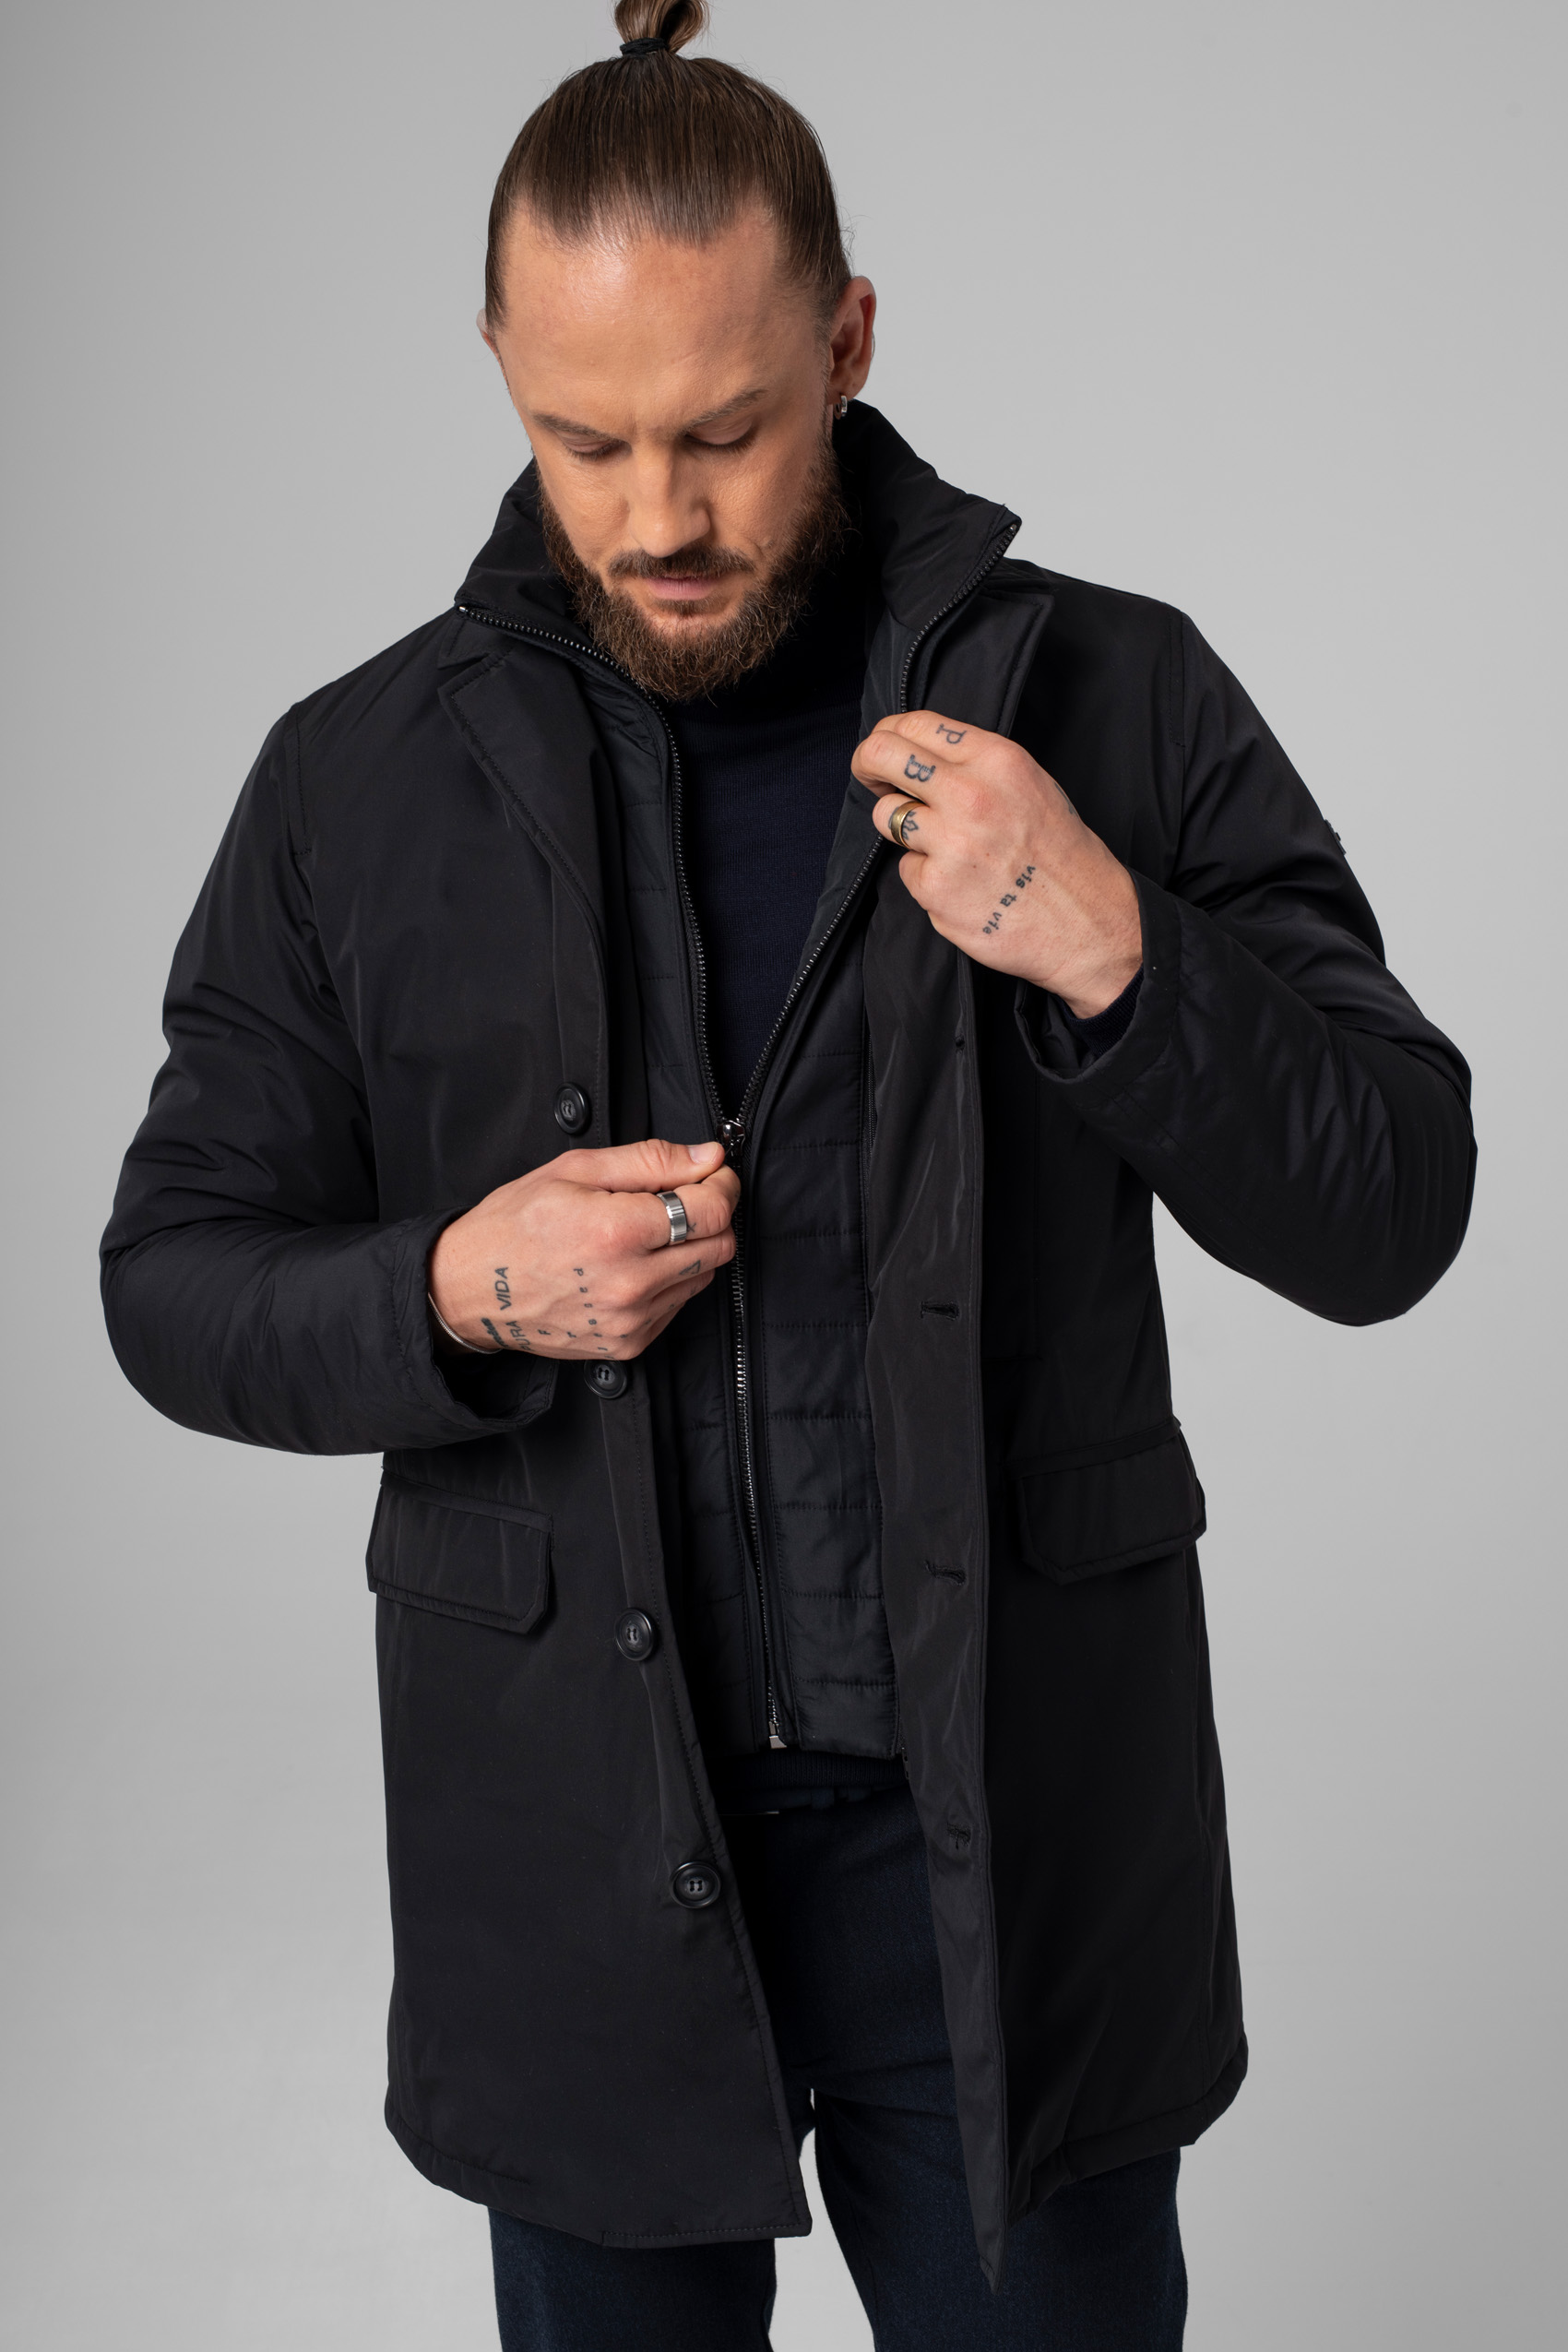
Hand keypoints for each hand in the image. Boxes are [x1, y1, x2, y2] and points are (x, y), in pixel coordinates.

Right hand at [427, 1138, 738, 1359]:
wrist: (468, 1290)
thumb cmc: (512, 1225)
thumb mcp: (574, 1171)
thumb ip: (650, 1161)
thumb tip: (707, 1158)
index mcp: (617, 1232)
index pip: (713, 1211)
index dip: (723, 1185)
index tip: (712, 1174)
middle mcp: (630, 1284)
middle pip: (720, 1246)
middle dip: (712, 1215)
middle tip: (681, 1198)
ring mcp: (631, 1320)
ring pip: (703, 1277)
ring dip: (690, 1249)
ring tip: (644, 1233)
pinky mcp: (628, 1344)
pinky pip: (676, 1306)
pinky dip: (667, 1281)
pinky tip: (630, 1265)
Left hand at [852, 712, 1141, 1015]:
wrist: (1088, 923)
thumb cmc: (1061, 855)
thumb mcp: (1031, 785)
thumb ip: (976, 765)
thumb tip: (920, 757)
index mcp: (997, 760)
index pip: (914, 724)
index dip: (888, 736)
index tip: (884, 752)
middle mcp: (970, 794)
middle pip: (882, 757)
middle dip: (867, 765)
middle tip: (872, 779)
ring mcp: (950, 843)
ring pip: (886, 816)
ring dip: (902, 828)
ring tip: (942, 844)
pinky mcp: (936, 888)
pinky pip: (907, 868)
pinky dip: (927, 876)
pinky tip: (963, 884)